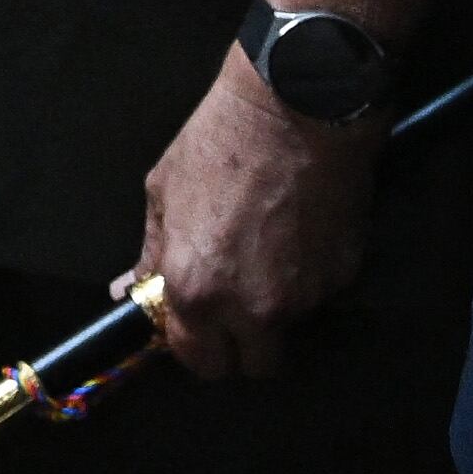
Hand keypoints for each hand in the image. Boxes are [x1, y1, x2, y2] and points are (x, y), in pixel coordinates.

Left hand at [135, 48, 380, 377]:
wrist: (297, 106)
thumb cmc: (219, 142)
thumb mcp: (164, 192)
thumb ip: (152, 255)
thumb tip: (131, 290)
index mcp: (196, 291)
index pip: (198, 362)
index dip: (196, 347)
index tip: (198, 325)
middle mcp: (251, 308)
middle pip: (253, 367)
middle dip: (242, 346)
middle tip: (236, 308)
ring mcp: (303, 298)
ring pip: (289, 330)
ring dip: (276, 310)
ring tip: (269, 255)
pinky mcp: (342, 277)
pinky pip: (320, 296)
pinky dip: (309, 279)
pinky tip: (299, 235)